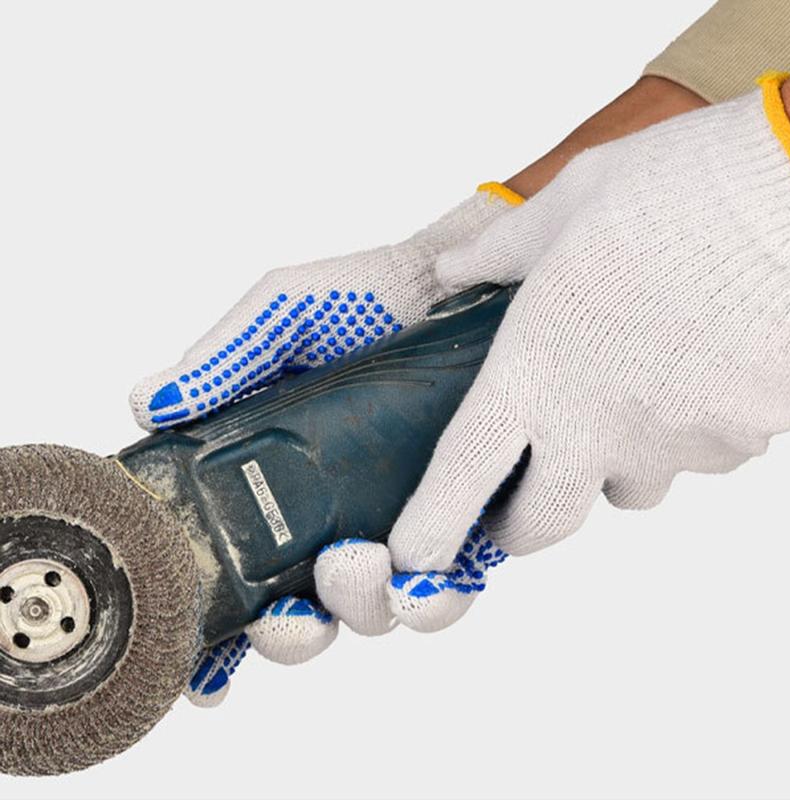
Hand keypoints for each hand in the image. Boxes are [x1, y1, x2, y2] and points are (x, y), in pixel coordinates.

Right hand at [137, 183, 523, 703]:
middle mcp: (336, 517)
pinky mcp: (464, 517)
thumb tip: (147, 405)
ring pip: (379, 612)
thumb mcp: (280, 317)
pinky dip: (435, 598)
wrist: (456, 275)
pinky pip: (451, 582)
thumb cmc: (365, 296)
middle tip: (292, 609)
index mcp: (277, 486)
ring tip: (357, 561)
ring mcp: (401, 522)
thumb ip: (221, 361)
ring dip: (362, 611)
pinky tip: (423, 575)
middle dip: (292, 635)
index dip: (215, 638)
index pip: (236, 575)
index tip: (203, 675)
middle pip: (306, 616)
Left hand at [263, 72, 789, 649]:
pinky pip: (699, 459)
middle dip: (523, 519)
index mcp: (534, 367)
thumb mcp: (567, 205)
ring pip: (629, 490)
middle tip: (522, 486)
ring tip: (627, 391)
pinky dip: (686, 432)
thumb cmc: (680, 189)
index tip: (414, 556)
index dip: (430, 529)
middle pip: (541, 523)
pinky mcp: (738, 443)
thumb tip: (453, 268)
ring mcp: (672, 443)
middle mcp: (596, 424)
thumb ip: (499, 252)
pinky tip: (697, 368)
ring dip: (615, 463)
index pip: (462, 476)